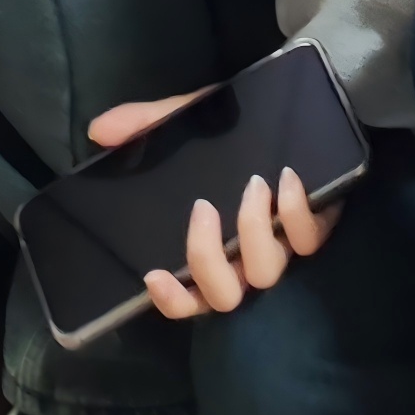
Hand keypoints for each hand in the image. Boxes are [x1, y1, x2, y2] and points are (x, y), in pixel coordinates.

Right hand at [82, 96, 340, 319]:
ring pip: (265, 272)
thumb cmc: (229, 132)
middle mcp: (241, 258)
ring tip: (254, 184)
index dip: (172, 301)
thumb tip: (98, 131)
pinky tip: (288, 179)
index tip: (154, 274)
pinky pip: (309, 241)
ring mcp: (279, 247)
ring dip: (255, 231)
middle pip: (225, 296)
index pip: (187, 300)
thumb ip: (142, 125)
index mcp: (207, 245)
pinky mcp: (315, 229)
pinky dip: (298, 213)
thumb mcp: (183, 122)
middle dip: (208, 258)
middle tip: (204, 207)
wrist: (289, 113)